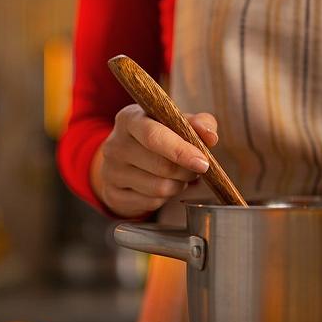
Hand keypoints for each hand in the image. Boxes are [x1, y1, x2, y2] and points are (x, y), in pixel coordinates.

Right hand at [90, 104, 218, 217]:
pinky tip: (164, 184)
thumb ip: (199, 123)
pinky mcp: (113, 194)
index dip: (181, 151)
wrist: (126, 157)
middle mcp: (115, 144)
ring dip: (179, 185)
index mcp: (130, 119)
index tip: (203, 162)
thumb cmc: (160, 135)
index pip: (154, 137)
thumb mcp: (177, 122)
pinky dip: (166, 197)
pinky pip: (151, 203)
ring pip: (159, 188)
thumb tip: (211, 135)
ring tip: (180, 175)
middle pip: (162, 166)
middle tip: (196, 168)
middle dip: (188, 171)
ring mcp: (111, 171)